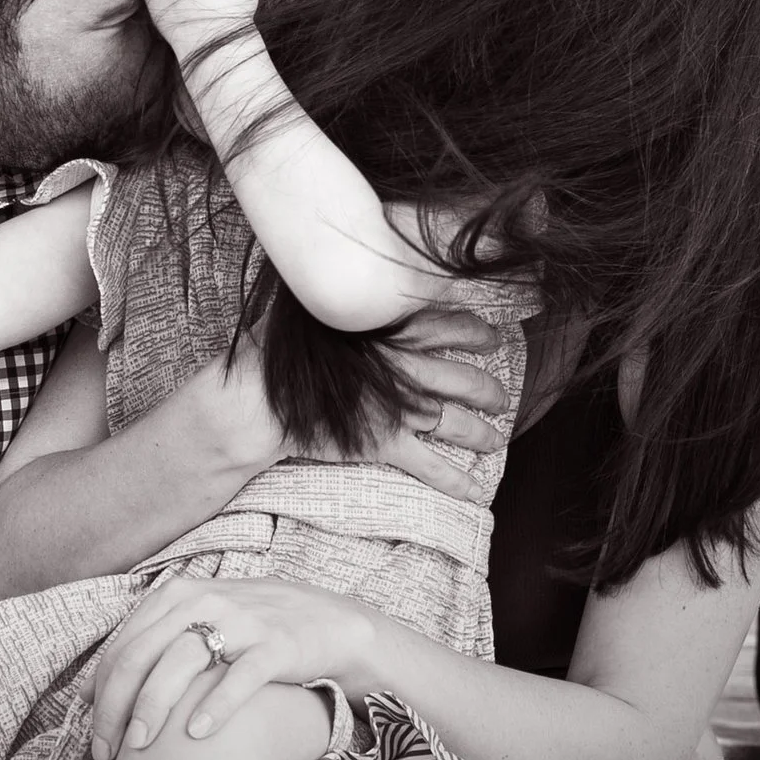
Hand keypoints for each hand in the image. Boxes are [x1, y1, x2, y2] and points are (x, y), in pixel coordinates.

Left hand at [88, 577, 375, 759]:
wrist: (329, 621)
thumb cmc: (250, 631)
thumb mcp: (195, 624)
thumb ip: (147, 648)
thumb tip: (87, 693)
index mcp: (175, 595)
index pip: (122, 649)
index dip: (101, 696)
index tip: (94, 737)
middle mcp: (202, 601)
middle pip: (141, 658)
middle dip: (116, 709)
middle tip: (107, 753)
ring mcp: (240, 621)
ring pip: (181, 664)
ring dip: (153, 709)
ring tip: (139, 748)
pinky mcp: (276, 645)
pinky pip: (239, 678)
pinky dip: (215, 706)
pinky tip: (196, 734)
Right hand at [206, 309, 506, 500]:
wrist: (260, 396)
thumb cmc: (281, 349)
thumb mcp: (312, 308)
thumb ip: (341, 295)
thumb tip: (344, 268)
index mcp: (393, 330)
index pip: (450, 326)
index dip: (477, 332)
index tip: (490, 336)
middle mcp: (406, 368)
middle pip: (464, 378)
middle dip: (488, 390)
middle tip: (499, 397)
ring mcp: (399, 407)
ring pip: (456, 421)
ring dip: (481, 432)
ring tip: (494, 437)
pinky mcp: (386, 442)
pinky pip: (430, 465)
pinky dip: (456, 480)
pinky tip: (474, 490)